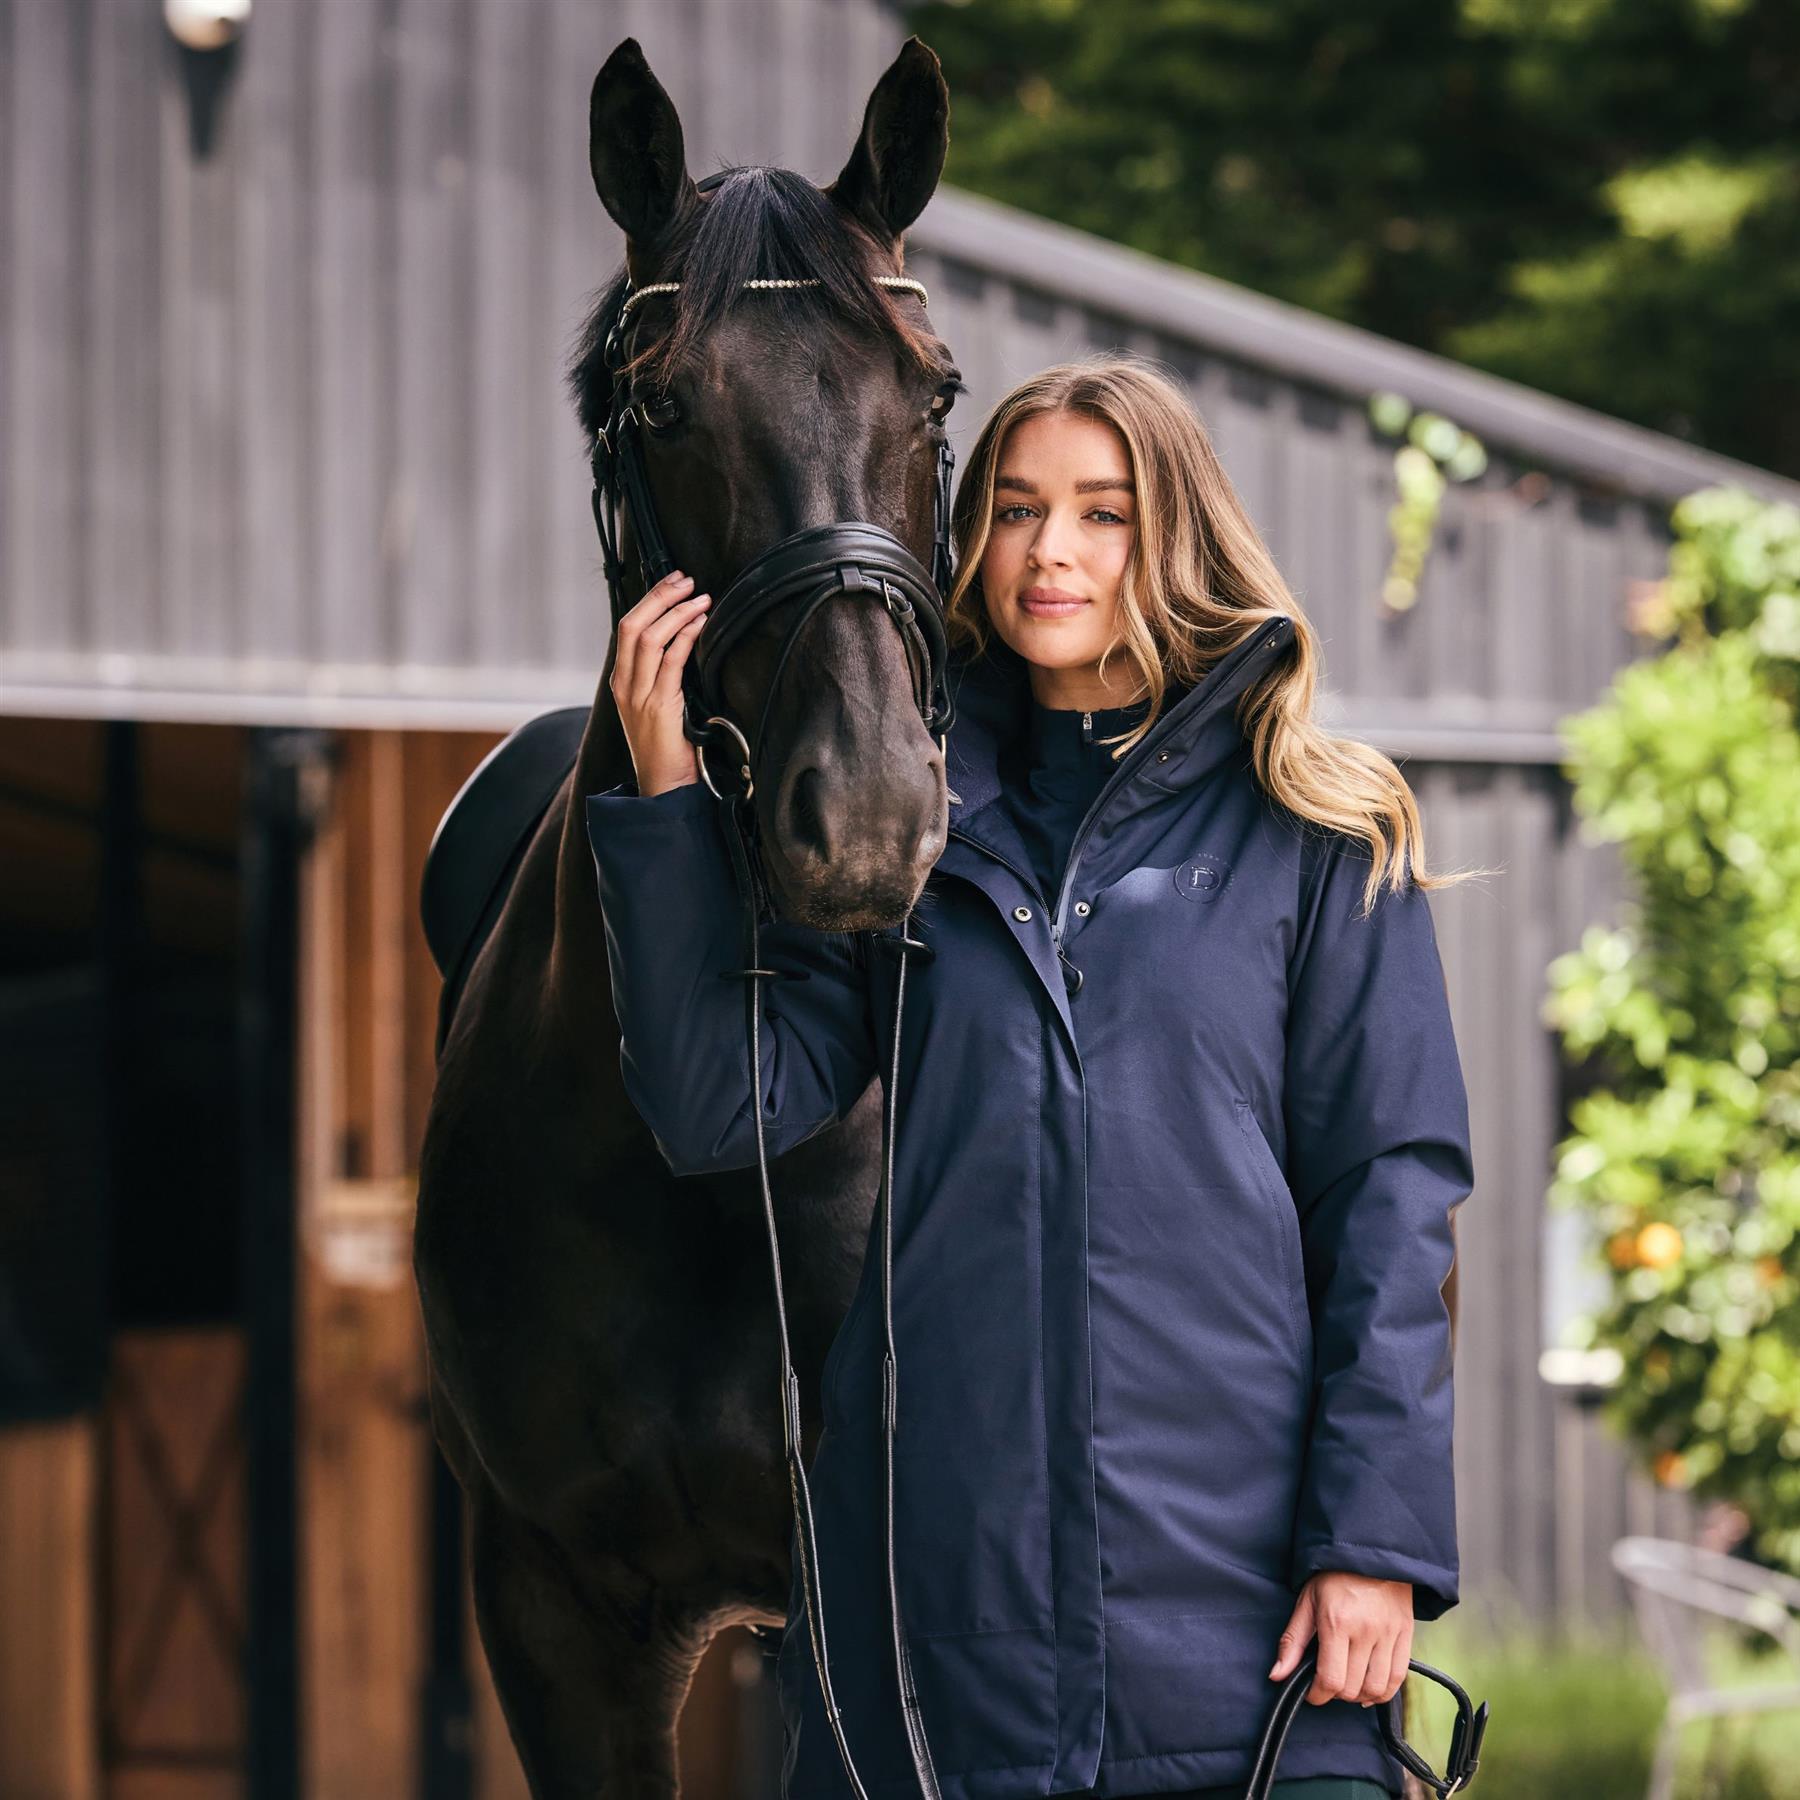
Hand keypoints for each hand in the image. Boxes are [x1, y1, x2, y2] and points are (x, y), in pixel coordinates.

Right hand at [610, 570, 712, 796]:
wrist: (664, 787)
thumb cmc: (669, 746)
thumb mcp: (660, 704)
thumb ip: (664, 674)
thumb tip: (688, 638)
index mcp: (621, 681)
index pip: (628, 628)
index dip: (651, 600)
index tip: (674, 581)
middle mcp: (624, 685)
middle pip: (634, 625)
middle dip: (661, 596)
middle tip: (687, 580)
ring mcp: (638, 696)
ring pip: (649, 639)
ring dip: (678, 613)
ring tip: (701, 598)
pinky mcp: (657, 708)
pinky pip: (670, 663)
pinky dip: (685, 637)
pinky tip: (701, 624)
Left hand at [1268, 1572, 1412, 1707]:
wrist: (1369, 1552)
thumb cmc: (1334, 1576)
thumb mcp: (1306, 1602)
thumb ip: (1292, 1642)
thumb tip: (1277, 1675)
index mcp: (1336, 1622)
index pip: (1329, 1679)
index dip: (1317, 1695)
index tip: (1312, 1692)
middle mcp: (1365, 1631)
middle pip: (1352, 1688)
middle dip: (1335, 1693)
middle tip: (1328, 1682)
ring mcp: (1388, 1634)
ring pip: (1376, 1688)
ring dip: (1359, 1696)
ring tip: (1348, 1685)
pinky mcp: (1405, 1635)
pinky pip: (1398, 1678)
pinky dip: (1383, 1692)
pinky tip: (1370, 1688)